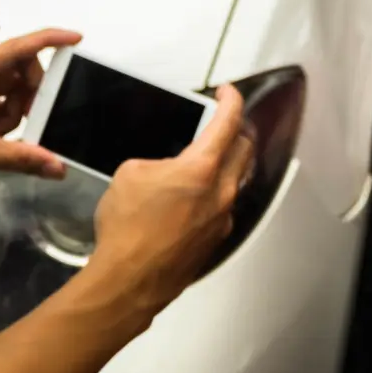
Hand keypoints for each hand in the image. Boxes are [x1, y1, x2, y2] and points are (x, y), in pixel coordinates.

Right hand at [84, 86, 253, 316]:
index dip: (232, 100)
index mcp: (203, 168)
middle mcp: (222, 192)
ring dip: (226, 164)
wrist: (129, 280)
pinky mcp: (215, 241)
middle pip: (244, 149)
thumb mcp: (130, 173)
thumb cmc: (127, 226)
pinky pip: (223, 207)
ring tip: (205, 160)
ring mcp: (222, 219)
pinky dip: (214, 194)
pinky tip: (191, 199)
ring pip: (236, 180)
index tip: (228, 92)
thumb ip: (158, 162)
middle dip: (234, 130)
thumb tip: (167, 170)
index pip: (229, 122)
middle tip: (218, 124)